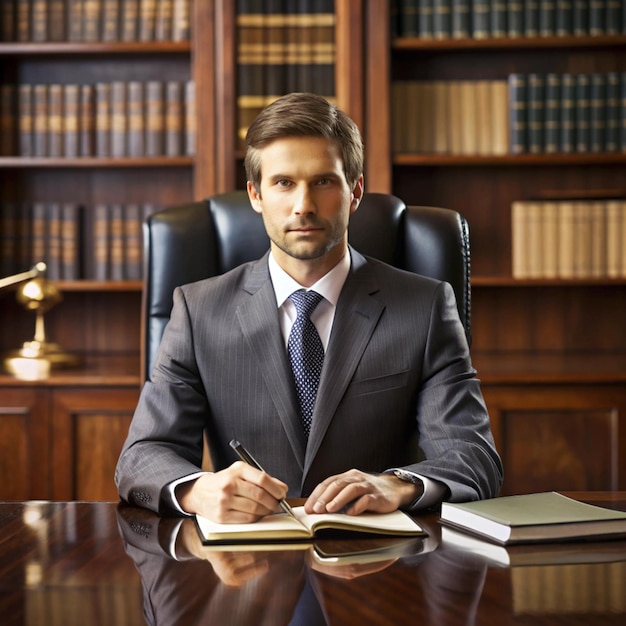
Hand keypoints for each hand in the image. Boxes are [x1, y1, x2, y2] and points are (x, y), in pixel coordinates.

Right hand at [176, 461, 287, 522]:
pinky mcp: (222, 515)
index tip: (282, 493)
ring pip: (255, 509)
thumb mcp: (240, 473)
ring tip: (269, 509)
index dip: (276, 488)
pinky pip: (246, 519)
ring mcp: (224, 501)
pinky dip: (256, 518)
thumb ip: (260, 478)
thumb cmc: (225, 482)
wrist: (200, 492)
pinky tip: (257, 514)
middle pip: (260, 495)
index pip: (262, 479)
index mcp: (237, 470)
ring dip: (266, 511)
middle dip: (274, 502)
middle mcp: (230, 484)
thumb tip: (282, 488)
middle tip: (278, 504)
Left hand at [303, 469, 421, 514]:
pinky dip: (358, 506)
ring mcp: (367, 486)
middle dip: (325, 498)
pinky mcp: (378, 496)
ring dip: (339, 500)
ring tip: (329, 510)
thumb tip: (317, 509)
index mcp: (347, 476)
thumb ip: (338, 495)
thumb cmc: (368, 491)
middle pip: (337, 485)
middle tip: (316, 510)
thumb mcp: (352, 490)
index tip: (308, 508)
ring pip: (351, 489)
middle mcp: (356, 478)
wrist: (394, 488)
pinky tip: (351, 513)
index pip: (328, 483)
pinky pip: (367, 499)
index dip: (317, 495)